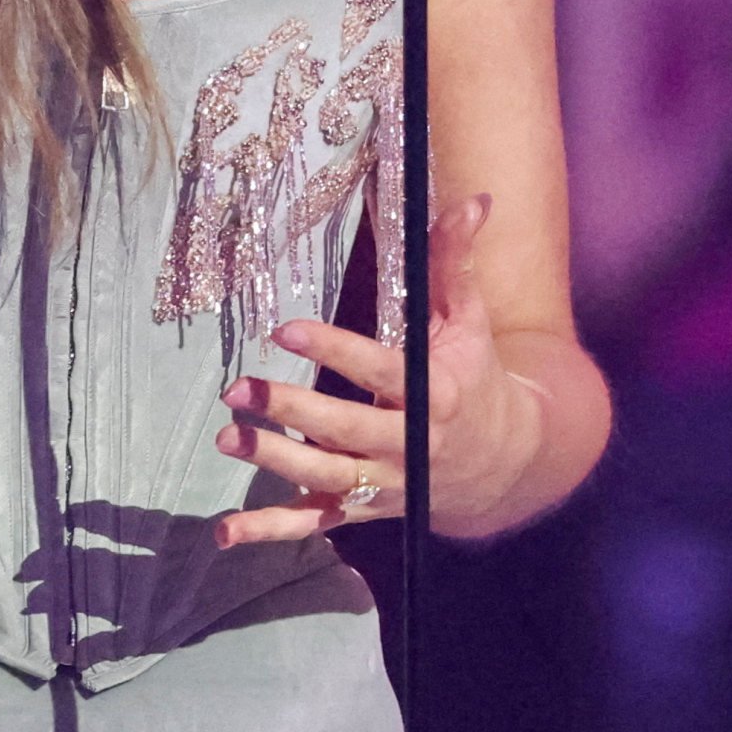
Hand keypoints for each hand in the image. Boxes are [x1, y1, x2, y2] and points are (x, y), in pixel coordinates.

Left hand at [213, 195, 539, 541]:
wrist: (506, 462)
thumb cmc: (477, 377)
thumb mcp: (470, 320)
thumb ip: (455, 262)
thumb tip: (471, 199)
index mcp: (436, 394)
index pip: (381, 372)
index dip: (335, 350)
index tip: (285, 329)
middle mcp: (410, 445)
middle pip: (345, 432)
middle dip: (290, 412)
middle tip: (237, 389)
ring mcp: (386, 484)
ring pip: (326, 480)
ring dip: (274, 463)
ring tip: (228, 437)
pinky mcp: (365, 509)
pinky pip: (314, 524)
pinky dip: (270, 531)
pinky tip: (225, 532)